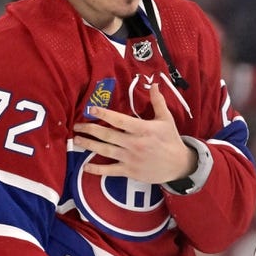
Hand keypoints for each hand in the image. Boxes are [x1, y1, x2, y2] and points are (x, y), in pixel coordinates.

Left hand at [73, 83, 196, 182]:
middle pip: (107, 135)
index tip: (90, 110)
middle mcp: (134, 143)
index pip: (119, 120)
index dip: (104, 114)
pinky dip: (97, 169)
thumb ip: (158, 101)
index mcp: (142, 129)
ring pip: (105, 150)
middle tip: (76, 126)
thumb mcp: (166, 119)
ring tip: (76, 140)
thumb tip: (154, 84)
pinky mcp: (130, 171)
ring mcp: (130, 158)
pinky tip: (85, 166)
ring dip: (89, 145)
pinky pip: (110, 170)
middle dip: (90, 129)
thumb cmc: (171, 140)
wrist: (179, 165)